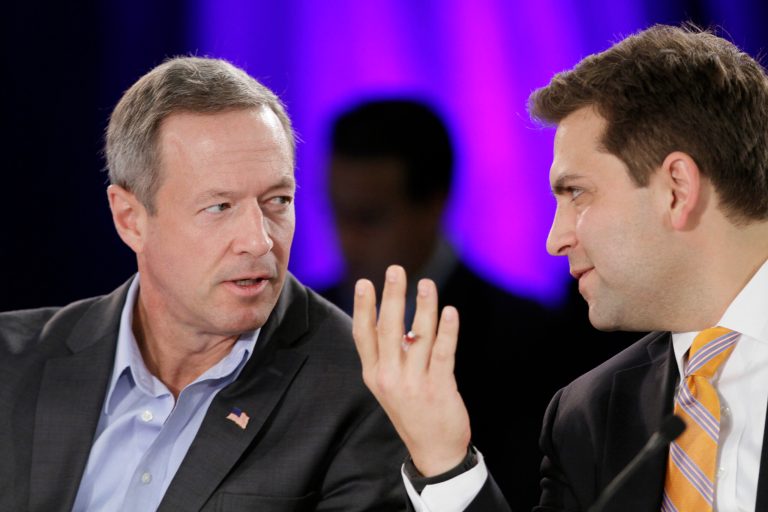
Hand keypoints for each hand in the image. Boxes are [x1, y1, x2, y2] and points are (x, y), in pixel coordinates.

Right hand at [352, 264, 470, 475]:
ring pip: (419, 337)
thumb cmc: (411, 410)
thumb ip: (387, 354)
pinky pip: (444, 353)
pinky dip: (448, 331)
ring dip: (424, 307)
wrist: (433, 450)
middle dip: (392, 297)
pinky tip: (450, 312)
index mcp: (374, 374)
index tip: (365, 283)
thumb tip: (391, 315)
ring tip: (426, 284)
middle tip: (395, 270)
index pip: (364, 335)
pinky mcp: (439, 387)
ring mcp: (414, 382)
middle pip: (389, 329)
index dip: (364, 308)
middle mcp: (390, 377)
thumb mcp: (388, 385)